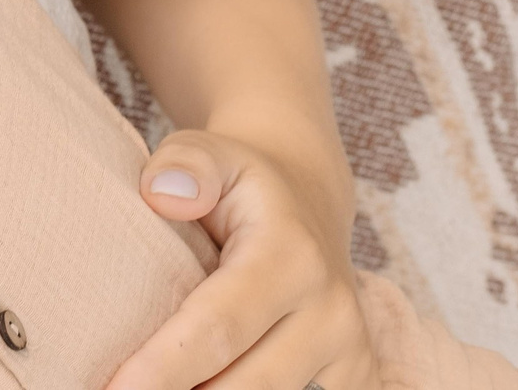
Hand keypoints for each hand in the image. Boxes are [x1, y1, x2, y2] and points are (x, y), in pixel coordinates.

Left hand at [108, 130, 377, 389]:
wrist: (306, 193)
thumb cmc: (235, 179)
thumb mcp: (207, 152)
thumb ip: (184, 164)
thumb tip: (162, 195)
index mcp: (289, 256)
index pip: (217, 328)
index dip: (162, 368)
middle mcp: (330, 310)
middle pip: (243, 385)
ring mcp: (348, 348)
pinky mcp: (355, 373)